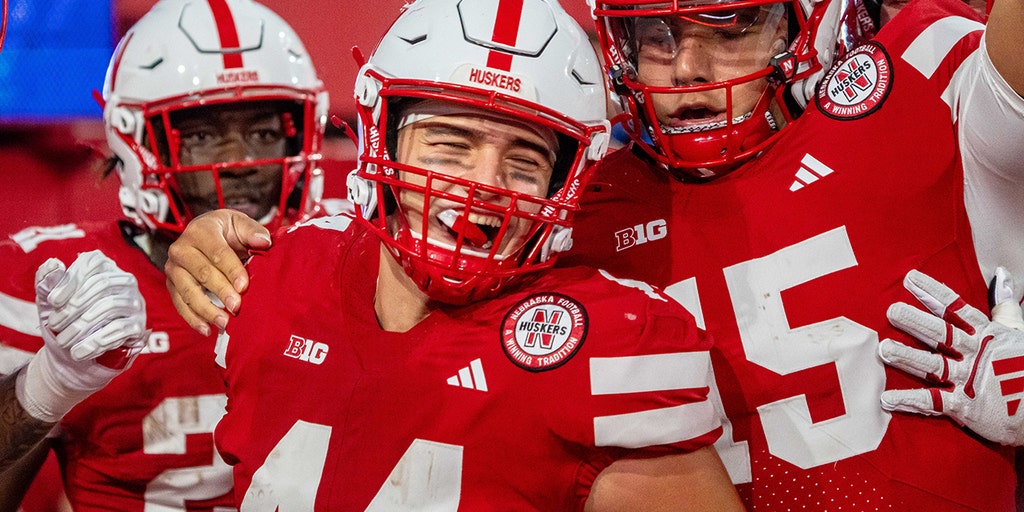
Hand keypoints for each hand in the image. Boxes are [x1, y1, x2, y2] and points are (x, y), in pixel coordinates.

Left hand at [15, 250, 148, 422]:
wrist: (72, 356)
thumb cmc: (63, 322)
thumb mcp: (50, 303)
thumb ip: (47, 282)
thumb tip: (52, 263)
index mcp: (103, 268)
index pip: (92, 264)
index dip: (71, 281)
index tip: (52, 302)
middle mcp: (124, 281)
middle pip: (102, 285)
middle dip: (74, 307)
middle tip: (55, 325)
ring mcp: (135, 303)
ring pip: (111, 306)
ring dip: (82, 326)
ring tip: (64, 341)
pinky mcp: (139, 326)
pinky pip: (120, 330)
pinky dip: (96, 342)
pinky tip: (79, 352)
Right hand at [164, 209, 270, 334]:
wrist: (205, 235)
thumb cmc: (226, 231)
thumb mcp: (240, 224)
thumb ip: (252, 231)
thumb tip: (263, 242)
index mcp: (200, 230)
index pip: (217, 252)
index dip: (231, 270)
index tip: (244, 286)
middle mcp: (181, 249)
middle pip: (202, 273)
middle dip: (221, 291)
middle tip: (237, 307)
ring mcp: (173, 268)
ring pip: (188, 291)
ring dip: (206, 309)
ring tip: (224, 323)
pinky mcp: (171, 285)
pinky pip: (179, 304)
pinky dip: (193, 319)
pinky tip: (207, 329)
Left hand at [878, 269, 1023, 445]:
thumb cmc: (1023, 368)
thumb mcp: (1015, 335)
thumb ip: (1004, 309)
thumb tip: (1001, 276)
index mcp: (986, 335)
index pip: (956, 309)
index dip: (933, 293)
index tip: (910, 278)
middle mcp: (974, 354)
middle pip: (941, 334)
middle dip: (916, 322)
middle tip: (891, 311)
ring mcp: (968, 379)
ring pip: (933, 365)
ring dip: (908, 357)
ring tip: (884, 349)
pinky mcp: (964, 406)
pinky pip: (933, 401)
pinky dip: (910, 400)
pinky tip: (887, 398)